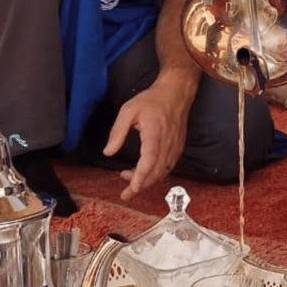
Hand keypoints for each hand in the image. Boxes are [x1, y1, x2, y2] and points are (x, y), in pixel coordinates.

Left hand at [102, 78, 191, 200]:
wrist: (176, 93)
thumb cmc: (152, 100)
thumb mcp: (128, 110)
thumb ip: (117, 132)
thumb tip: (108, 152)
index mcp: (155, 133)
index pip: (149, 160)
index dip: (141, 176)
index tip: (132, 188)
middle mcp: (168, 142)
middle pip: (157, 171)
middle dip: (142, 185)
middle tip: (126, 193)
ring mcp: (175, 146)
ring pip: (163, 171)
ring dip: (148, 181)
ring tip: (131, 181)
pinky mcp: (178, 147)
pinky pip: (169, 166)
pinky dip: (157, 174)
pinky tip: (146, 173)